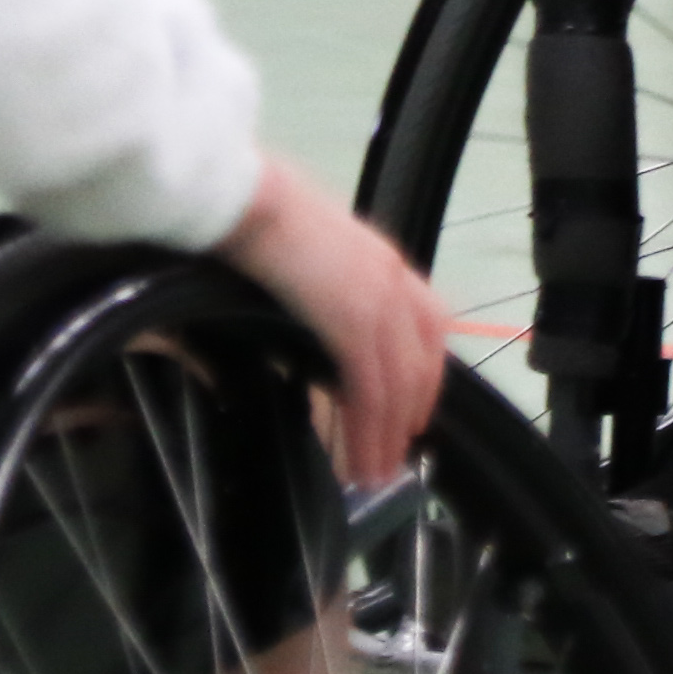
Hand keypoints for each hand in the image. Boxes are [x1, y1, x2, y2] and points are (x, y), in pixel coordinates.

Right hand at [216, 151, 452, 485]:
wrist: (243, 199)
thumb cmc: (259, 220)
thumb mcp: (311, 257)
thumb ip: (327, 292)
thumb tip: (315, 327)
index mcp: (387, 264)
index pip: (430, 329)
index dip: (425, 376)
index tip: (413, 412)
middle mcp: (395, 283)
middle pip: (421, 364)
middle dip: (409, 415)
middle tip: (392, 455)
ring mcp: (379, 302)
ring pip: (398, 386)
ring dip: (387, 437)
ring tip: (373, 474)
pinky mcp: (354, 322)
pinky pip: (371, 388)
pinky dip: (369, 429)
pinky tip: (358, 456)